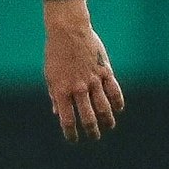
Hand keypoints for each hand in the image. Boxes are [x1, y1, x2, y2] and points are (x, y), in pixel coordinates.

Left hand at [43, 0, 123, 141]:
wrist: (68, 29)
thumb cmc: (56, 53)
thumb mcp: (50, 75)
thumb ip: (55, 95)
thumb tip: (57, 113)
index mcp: (61, 90)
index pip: (67, 120)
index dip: (71, 133)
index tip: (74, 139)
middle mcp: (77, 88)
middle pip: (88, 118)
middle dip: (92, 131)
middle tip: (94, 136)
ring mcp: (93, 80)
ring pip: (104, 108)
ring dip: (107, 121)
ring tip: (108, 126)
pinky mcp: (105, 71)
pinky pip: (114, 91)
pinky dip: (118, 103)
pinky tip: (118, 109)